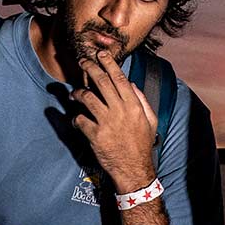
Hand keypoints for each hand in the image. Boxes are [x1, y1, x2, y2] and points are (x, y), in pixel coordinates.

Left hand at [71, 49, 158, 191]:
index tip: (101, 54)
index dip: (109, 64)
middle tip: (82, 62)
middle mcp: (120, 111)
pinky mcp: (95, 135)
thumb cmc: (142, 144)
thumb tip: (132, 84)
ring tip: (74, 93)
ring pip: (87, 98)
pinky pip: (80, 120)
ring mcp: (106, 123)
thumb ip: (142, 100)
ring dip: (77, 93)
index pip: (120, 78)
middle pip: (101, 82)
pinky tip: (77, 119)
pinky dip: (76, 118)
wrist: (134, 169)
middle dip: (90, 68)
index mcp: (134, 106)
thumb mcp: (150, 120)